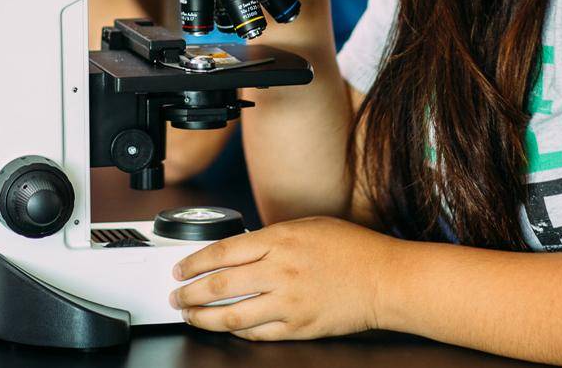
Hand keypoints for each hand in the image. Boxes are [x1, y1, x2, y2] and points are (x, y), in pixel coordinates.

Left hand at [170, 216, 390, 340]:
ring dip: (204, 318)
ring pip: (232, 315)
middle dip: (189, 293)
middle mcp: (280, 271)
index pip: (221, 252)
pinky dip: (236, 331)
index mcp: (280, 240)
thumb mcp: (306, 227)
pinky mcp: (298, 327)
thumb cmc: (352, 249)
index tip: (179, 269)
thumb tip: (239, 250)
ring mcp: (288, 302)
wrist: (385, 279)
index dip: (193, 263)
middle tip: (176, 296)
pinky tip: (227, 327)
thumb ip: (272, 238)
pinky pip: (257, 333)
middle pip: (218, 285)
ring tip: (191, 316)